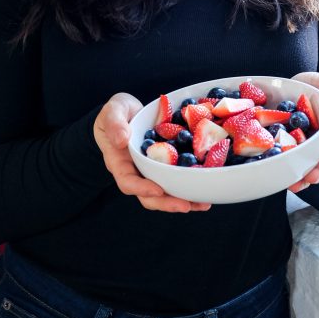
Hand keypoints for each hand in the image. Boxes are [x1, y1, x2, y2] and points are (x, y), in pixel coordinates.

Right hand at [93, 93, 210, 212]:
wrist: (128, 111)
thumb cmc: (116, 112)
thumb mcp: (112, 112)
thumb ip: (114, 124)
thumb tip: (121, 140)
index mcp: (119, 163)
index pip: (127, 182)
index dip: (142, 189)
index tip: (158, 189)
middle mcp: (136, 172)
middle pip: (148, 196)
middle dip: (167, 203)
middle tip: (187, 205)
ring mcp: (151, 171)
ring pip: (164, 192)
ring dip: (183, 200)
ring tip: (203, 204)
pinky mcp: (165, 165)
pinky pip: (175, 179)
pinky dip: (189, 186)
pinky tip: (206, 187)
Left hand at [287, 72, 318, 193]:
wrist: (287, 87)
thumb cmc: (312, 87)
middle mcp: (318, 146)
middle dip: (318, 173)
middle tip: (310, 175)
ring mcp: (299, 150)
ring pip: (303, 171)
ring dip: (299, 179)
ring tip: (292, 183)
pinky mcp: (281, 151)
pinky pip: (282, 163)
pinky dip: (279, 170)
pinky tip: (273, 171)